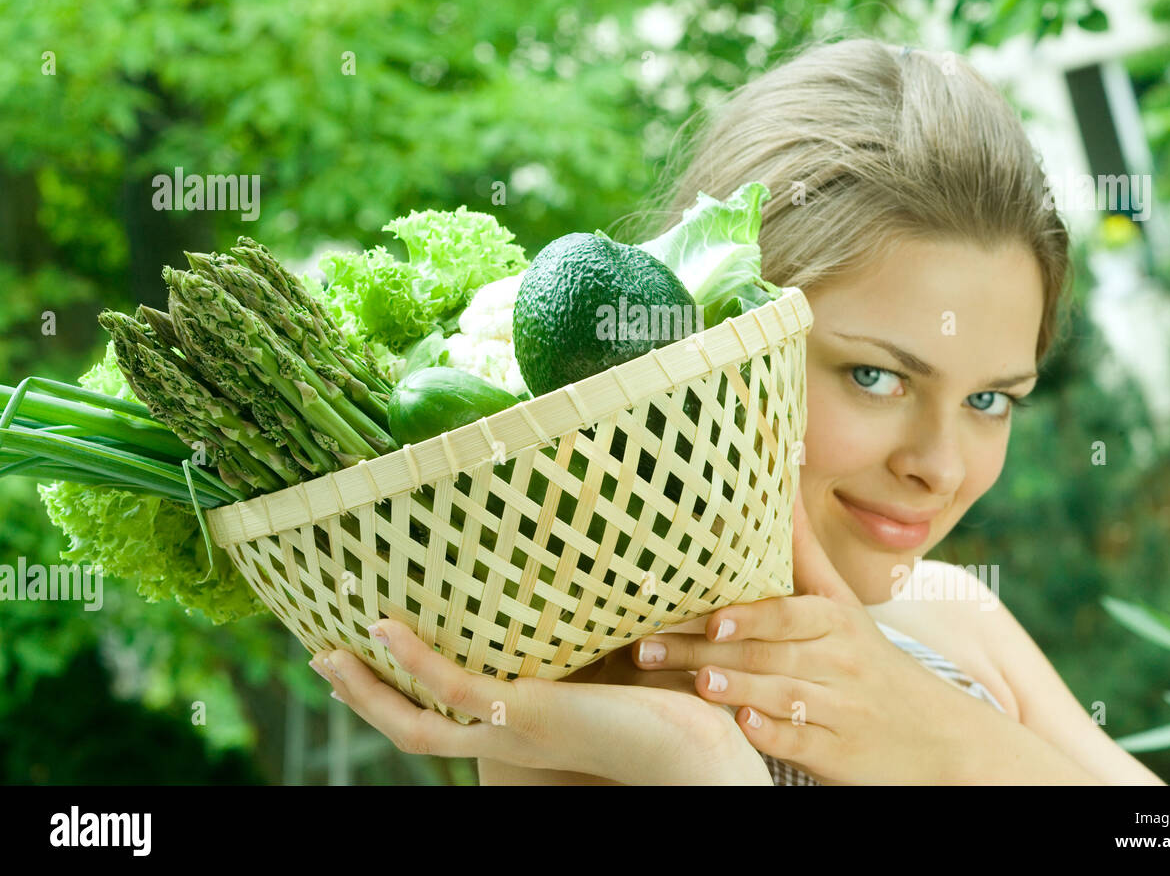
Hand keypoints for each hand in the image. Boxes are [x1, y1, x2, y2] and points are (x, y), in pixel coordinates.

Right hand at [309, 618, 772, 784]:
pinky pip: (454, 690)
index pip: (440, 721)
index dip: (396, 695)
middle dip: (361, 699)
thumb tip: (566, 575)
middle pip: (409, 730)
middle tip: (320, 658)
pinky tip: (385, 629)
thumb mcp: (601, 667)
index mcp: (515, 733)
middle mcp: (504, 742)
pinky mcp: (527, 715)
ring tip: (329, 651)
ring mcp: (511, 732)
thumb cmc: (662, 707)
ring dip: (368, 689)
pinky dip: (415, 661)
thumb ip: (572, 638)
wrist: (696, 748)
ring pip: (415, 723)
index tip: (364, 659)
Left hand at [628, 489, 987, 783]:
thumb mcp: (843, 605)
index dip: (750, 617)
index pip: (788, 615)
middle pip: (766, 655)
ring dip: (736, 690)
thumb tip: (782, 479)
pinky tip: (744, 728)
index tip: (711, 619)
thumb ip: (805, 553)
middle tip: (647, 650)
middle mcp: (837, 662)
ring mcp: (838, 710)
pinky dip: (773, 735)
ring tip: (697, 683)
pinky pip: (802, 743)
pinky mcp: (835, 752)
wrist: (936, 735)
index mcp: (835, 622)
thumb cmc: (868, 658)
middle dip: (703, 653)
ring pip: (782, 697)